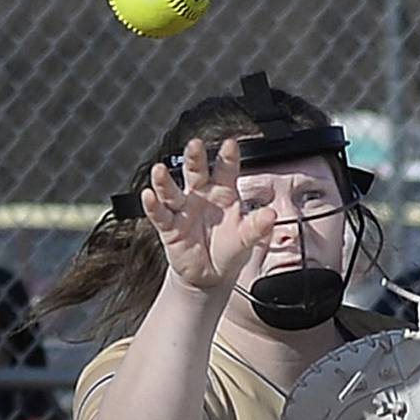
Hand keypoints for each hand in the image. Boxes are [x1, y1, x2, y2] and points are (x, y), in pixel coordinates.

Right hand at [141, 137, 276, 294]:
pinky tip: (148, 196)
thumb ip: (257, 227)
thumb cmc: (229, 248)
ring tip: (159, 170)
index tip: (231, 144)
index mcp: (223, 193)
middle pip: (196, 171)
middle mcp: (201, 195)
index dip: (228, 156)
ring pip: (171, 189)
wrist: (212, 275)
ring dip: (164, 180)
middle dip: (194, 157)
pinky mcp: (169, 226)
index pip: (226, 169)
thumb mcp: (247, 238)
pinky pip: (159, 214)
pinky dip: (152, 205)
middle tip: (195, 145)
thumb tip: (271, 215)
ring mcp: (183, 209)